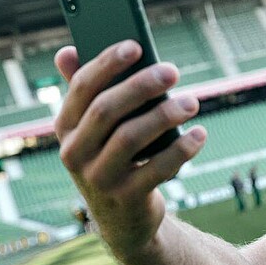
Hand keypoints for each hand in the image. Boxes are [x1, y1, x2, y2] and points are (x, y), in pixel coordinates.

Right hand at [54, 40, 206, 257]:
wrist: (123, 219)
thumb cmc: (112, 157)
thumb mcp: (95, 130)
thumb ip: (86, 92)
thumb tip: (67, 51)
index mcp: (66, 128)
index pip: (82, 88)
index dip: (107, 64)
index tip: (136, 45)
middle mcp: (75, 153)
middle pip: (106, 110)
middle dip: (141, 86)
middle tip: (173, 71)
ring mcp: (99, 178)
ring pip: (131, 138)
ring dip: (165, 115)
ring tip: (192, 102)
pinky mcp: (127, 199)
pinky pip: (157, 170)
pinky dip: (181, 150)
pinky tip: (199, 134)